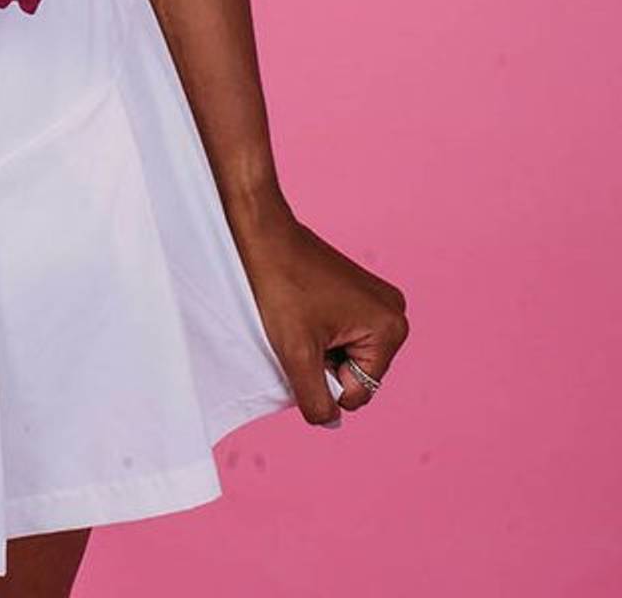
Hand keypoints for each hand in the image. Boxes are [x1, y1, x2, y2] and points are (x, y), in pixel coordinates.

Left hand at [228, 200, 408, 426]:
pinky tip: (306, 311)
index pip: (357, 392)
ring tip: (302, 319)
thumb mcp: (297, 355)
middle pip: (357, 374)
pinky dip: (323, 334)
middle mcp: (395, 314)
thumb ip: (317, 401)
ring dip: (323, 350)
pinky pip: (346, 336)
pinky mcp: (362, 295)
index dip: (323, 379)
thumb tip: (331, 423)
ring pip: (348, 357)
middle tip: (302, 330)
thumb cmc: (281, 287)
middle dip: (325, 364)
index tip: (305, 342)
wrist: (265, 236)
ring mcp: (379, 302)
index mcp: (390, 329)